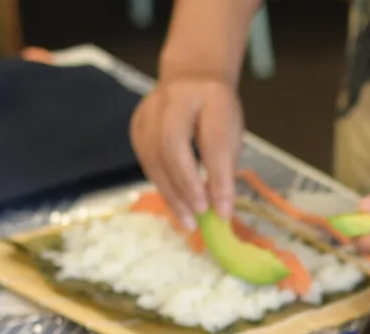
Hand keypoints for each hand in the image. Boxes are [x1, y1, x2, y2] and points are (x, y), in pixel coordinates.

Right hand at [130, 76, 243, 228]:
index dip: (218, 179)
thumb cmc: (217, 112)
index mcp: (211, 96)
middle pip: (172, 144)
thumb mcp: (232, 132)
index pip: (213, 141)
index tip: (224, 211)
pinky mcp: (137, 124)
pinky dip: (161, 186)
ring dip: (171, 193)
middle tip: (201, 213)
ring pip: (153, 156)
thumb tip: (220, 210)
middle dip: (186, 185)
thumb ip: (225, 166)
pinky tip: (176, 203)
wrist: (191, 77)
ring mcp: (150, 109)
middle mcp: (175, 98)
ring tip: (189, 221)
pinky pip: (146, 161)